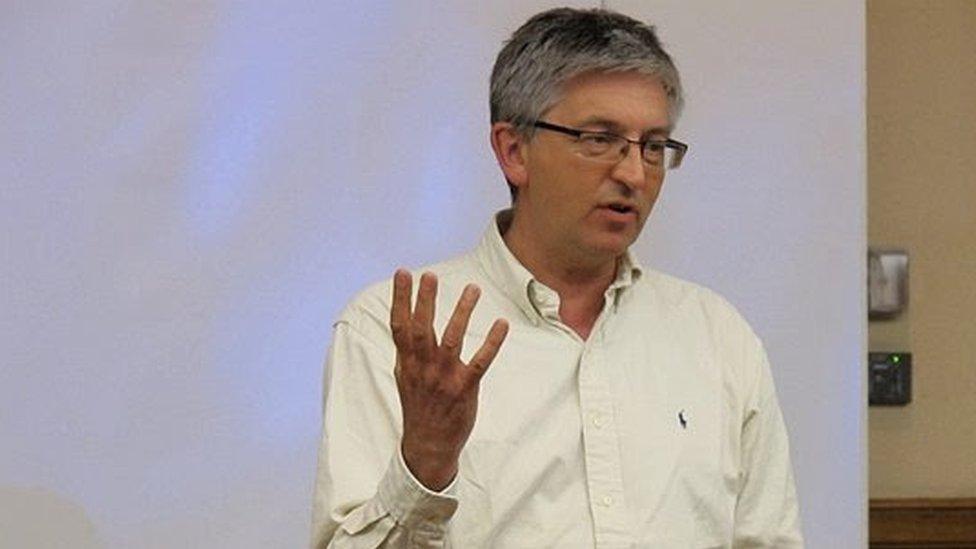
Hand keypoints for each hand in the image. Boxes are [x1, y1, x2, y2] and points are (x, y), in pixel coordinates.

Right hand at [390, 269, 508, 490]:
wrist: (428, 445)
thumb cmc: (419, 407)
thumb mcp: (404, 377)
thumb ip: (406, 350)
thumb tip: (402, 321)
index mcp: (407, 363)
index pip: (400, 325)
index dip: (400, 298)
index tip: (402, 273)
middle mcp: (423, 368)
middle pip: (422, 329)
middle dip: (425, 301)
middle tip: (428, 275)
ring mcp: (444, 378)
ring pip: (452, 340)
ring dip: (462, 313)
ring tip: (472, 288)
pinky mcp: (465, 389)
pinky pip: (480, 362)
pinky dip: (491, 342)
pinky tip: (501, 324)